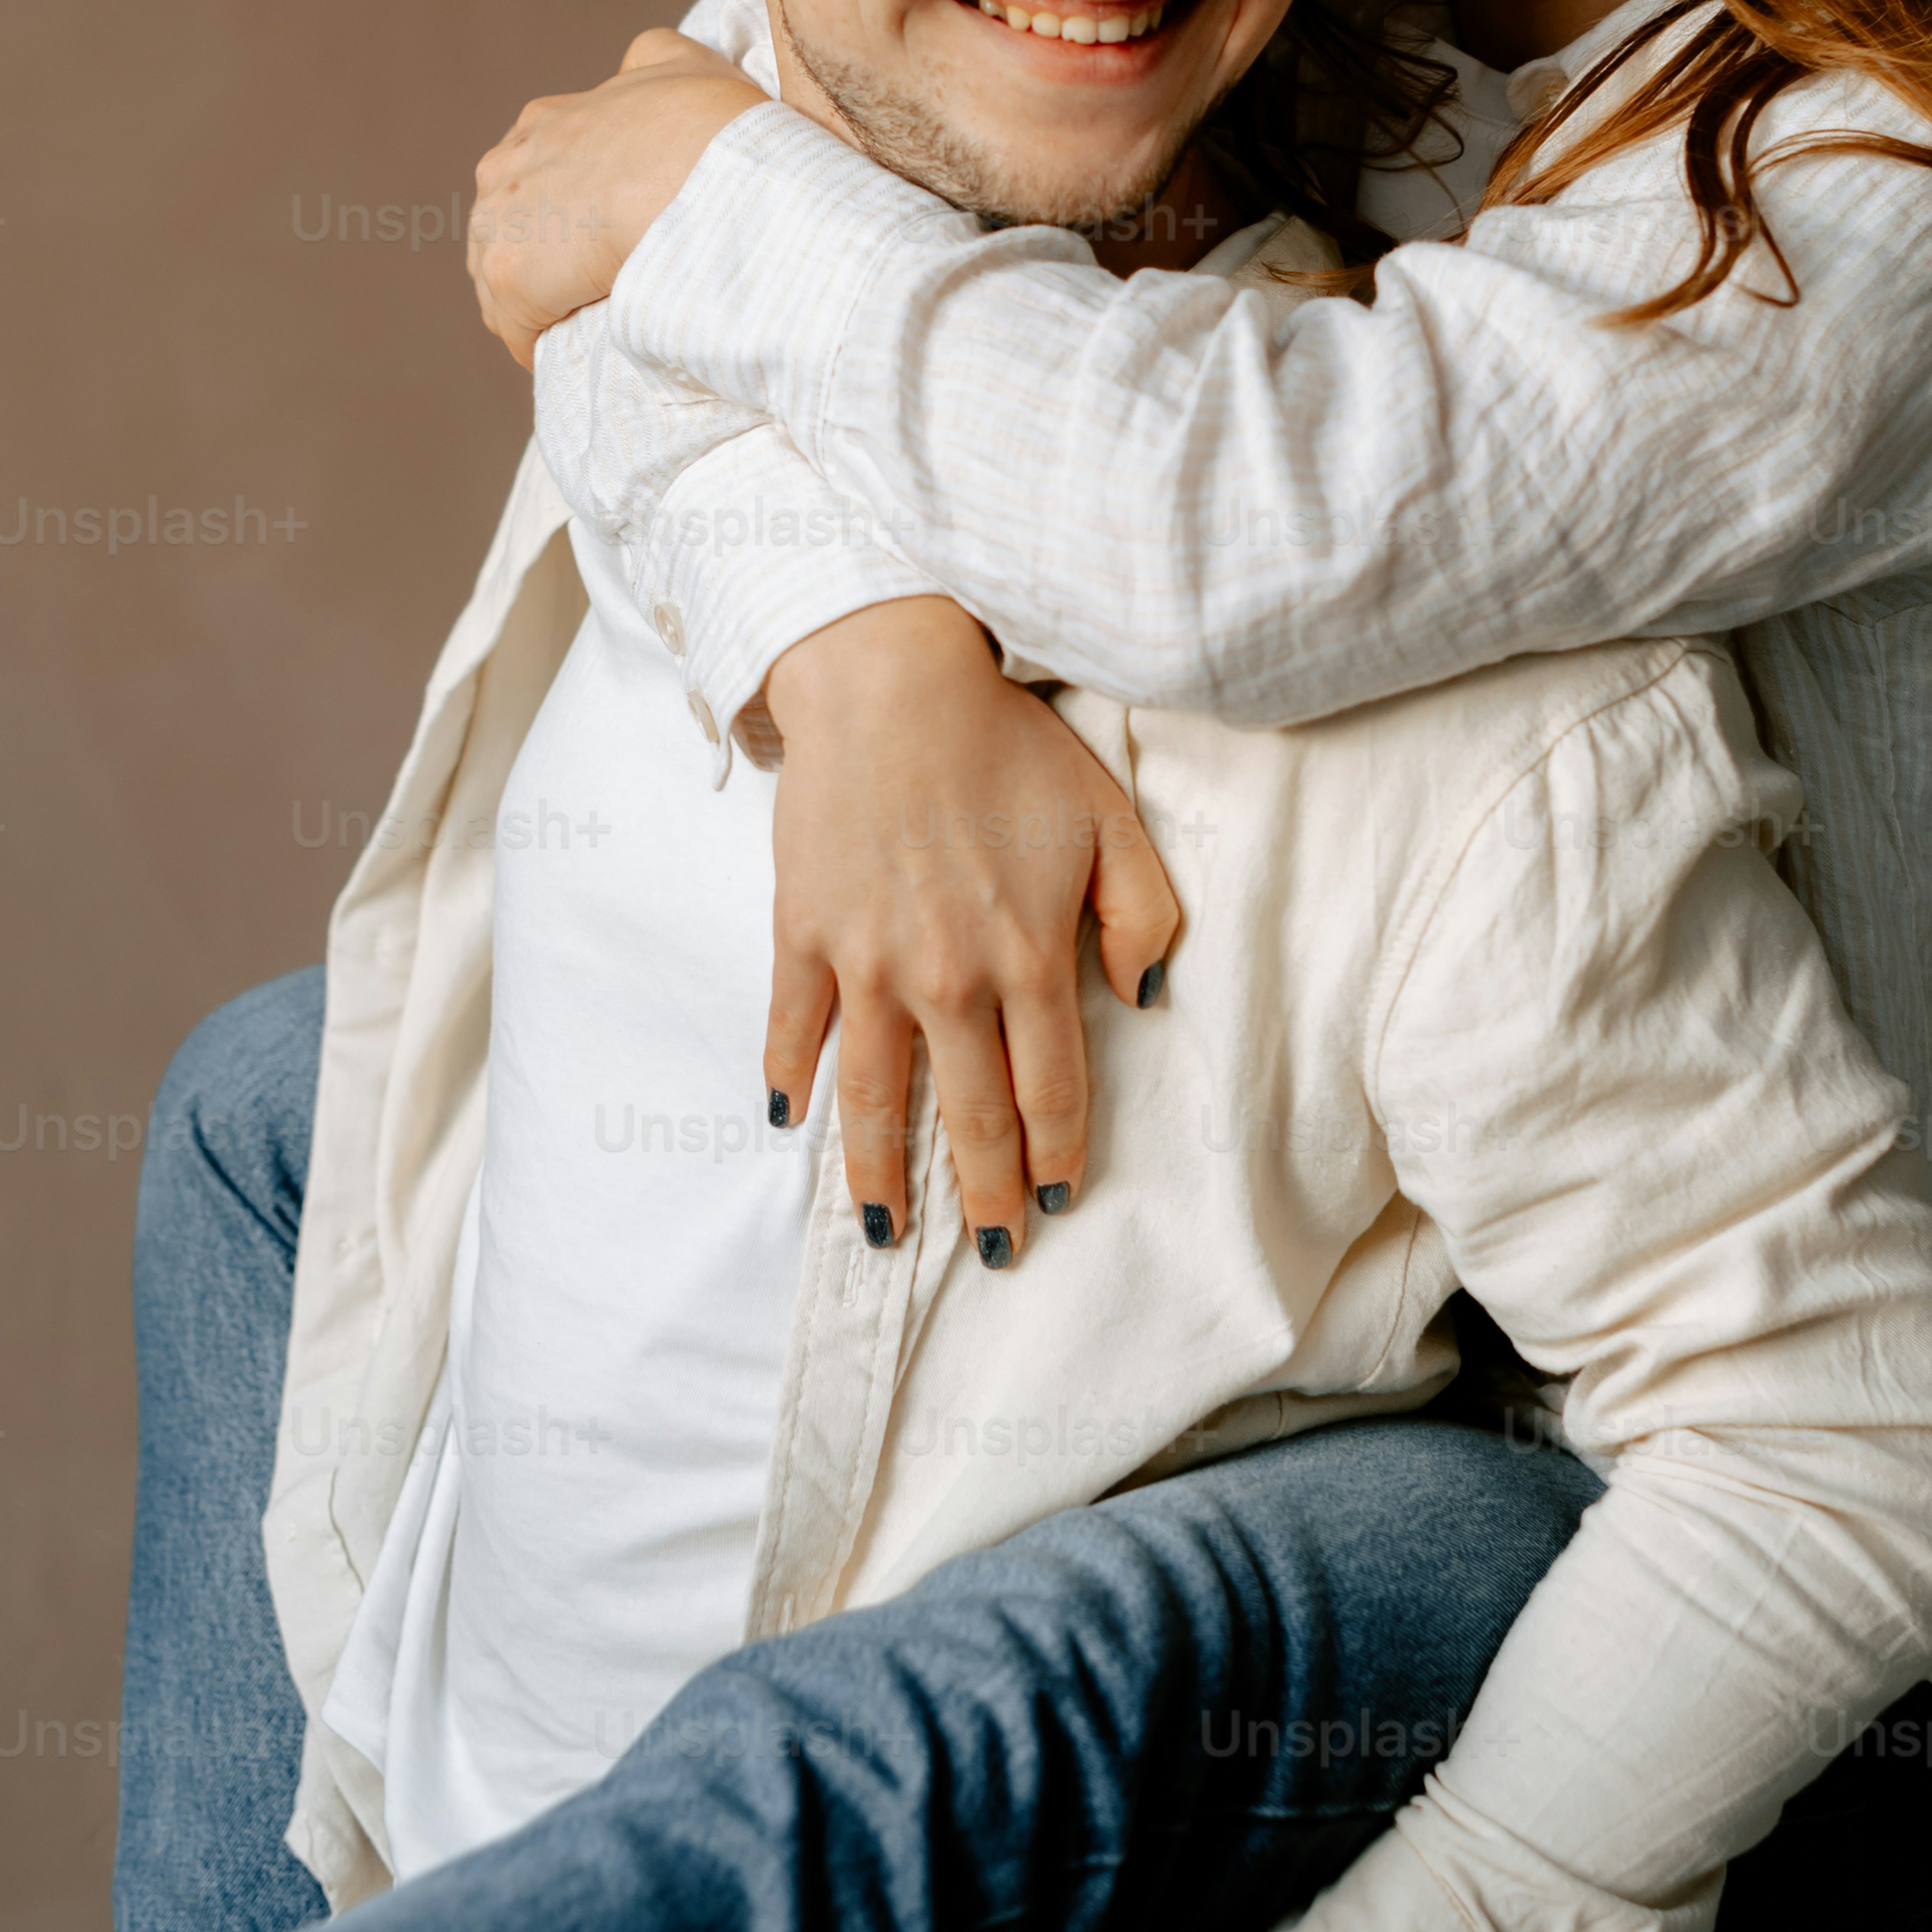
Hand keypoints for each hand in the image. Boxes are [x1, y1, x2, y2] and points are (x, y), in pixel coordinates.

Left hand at [467, 26, 761, 366]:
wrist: (700, 169)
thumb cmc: (702, 123)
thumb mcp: (679, 63)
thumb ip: (650, 59)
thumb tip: (638, 63)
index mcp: (541, 124)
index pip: (531, 179)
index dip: (563, 214)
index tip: (597, 238)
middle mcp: (505, 168)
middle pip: (505, 231)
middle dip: (537, 262)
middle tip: (586, 290)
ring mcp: (502, 223)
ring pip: (500, 281)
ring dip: (533, 306)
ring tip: (576, 328)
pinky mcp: (511, 277)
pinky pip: (514, 328)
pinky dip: (537, 344)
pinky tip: (567, 353)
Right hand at [764, 601, 1178, 1255]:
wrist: (892, 682)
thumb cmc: (1008, 746)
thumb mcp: (1110, 821)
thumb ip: (1142, 917)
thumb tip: (1142, 1002)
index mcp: (1028, 959)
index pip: (1050, 1090)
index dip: (1056, 1155)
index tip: (1057, 1198)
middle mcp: (946, 980)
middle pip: (968, 1116)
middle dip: (984, 1194)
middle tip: (994, 1249)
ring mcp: (865, 963)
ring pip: (872, 1100)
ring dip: (879, 1176)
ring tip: (885, 1231)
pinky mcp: (802, 934)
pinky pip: (793, 1029)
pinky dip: (789, 1079)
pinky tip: (789, 1121)